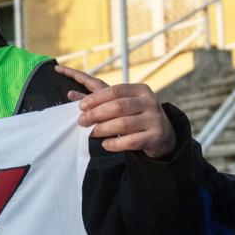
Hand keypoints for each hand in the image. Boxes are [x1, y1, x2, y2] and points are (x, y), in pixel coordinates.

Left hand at [57, 65, 176, 159]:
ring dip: (103, 129)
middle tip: (81, 121)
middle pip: (118, 106)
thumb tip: (70, 95)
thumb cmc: (136, 117)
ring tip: (90, 133)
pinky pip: (131, 141)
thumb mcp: (123, 104)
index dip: (96, 98)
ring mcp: (154, 119)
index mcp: (140, 90)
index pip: (115, 90)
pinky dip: (115, 143)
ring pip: (123, 123)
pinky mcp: (154, 137)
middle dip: (96, 114)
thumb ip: (99, 100)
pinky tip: (105, 145)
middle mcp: (149, 102)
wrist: (163, 135)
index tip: (80, 106)